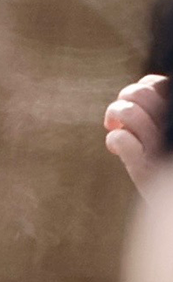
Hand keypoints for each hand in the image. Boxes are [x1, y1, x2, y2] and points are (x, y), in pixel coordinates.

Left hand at [104, 74, 167, 192]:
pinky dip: (114, 140)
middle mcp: (169, 127)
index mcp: (172, 115)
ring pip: (127, 111)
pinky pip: (120, 139)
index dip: (141, 89)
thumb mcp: (164, 133)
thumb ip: (156, 112)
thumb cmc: (165, 161)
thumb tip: (137, 92)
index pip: (154, 84)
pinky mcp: (144, 168)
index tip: (138, 104)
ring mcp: (158, 147)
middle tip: (120, 117)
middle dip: (123, 100)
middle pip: (138, 93)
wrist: (170, 197)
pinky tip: (117, 149)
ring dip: (114, 115)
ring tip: (115, 126)